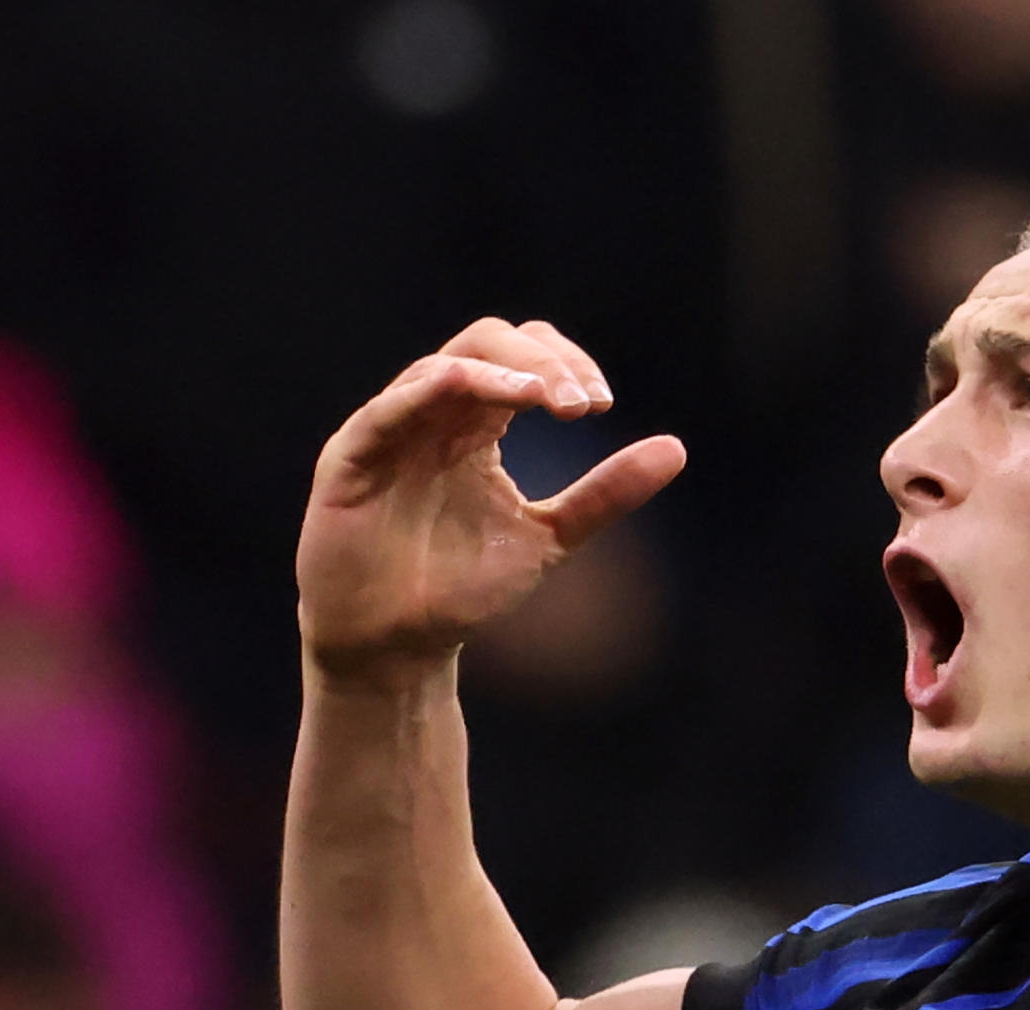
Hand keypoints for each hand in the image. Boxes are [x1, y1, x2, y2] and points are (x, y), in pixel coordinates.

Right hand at [296, 318, 685, 682]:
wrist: (397, 645)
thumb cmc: (460, 589)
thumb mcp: (552, 538)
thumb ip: (605, 494)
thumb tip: (677, 448)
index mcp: (477, 425)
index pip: (524, 358)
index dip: (565, 364)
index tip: (602, 406)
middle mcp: (434, 415)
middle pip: (488, 343)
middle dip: (542, 362)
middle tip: (584, 405)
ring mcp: (391, 431)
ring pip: (443, 366)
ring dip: (501, 372)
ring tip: (548, 398)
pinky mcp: (353, 456)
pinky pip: (390, 407)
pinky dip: (435, 389)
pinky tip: (477, 393)